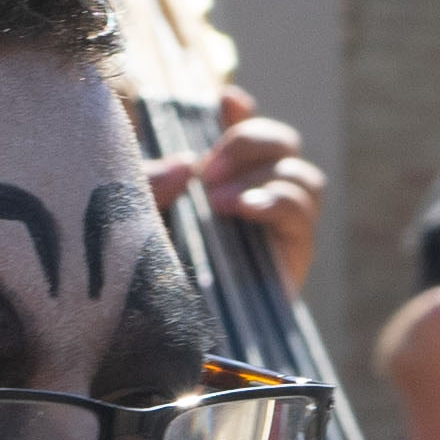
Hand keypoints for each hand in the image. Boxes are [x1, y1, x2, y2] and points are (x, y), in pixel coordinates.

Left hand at [148, 82, 322, 297]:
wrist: (158, 339)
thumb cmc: (144, 275)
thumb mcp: (136, 220)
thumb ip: (153, 184)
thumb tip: (188, 164)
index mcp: (223, 180)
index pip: (243, 129)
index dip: (241, 111)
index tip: (226, 100)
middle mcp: (258, 198)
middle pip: (282, 143)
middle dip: (250, 142)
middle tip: (208, 172)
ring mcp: (281, 228)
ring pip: (302, 175)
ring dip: (263, 175)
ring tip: (219, 202)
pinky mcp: (294, 257)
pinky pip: (303, 215)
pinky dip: (278, 202)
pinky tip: (244, 212)